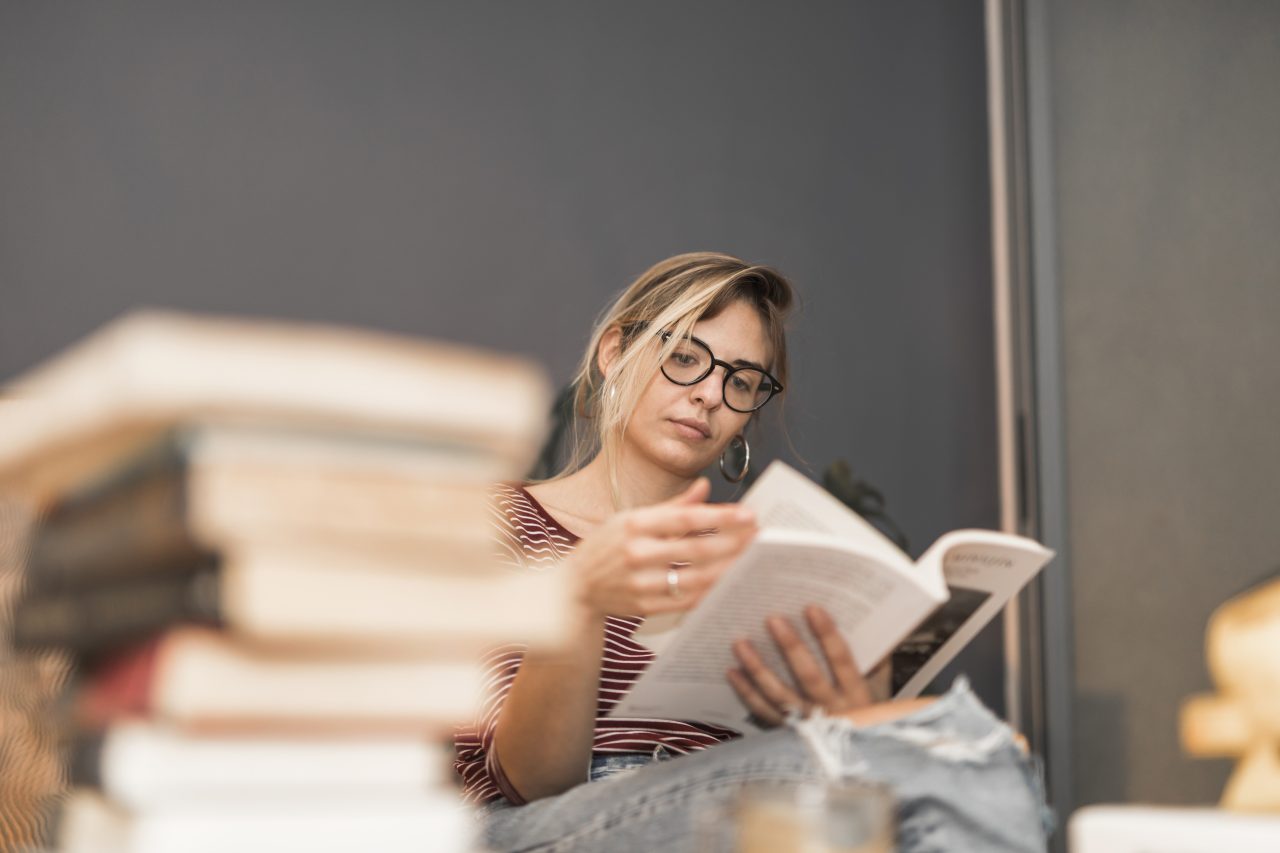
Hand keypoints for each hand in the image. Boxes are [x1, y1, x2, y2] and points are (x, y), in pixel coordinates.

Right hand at [566, 478, 757, 619]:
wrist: (574, 587)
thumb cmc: (606, 546)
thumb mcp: (631, 517)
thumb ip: (672, 506)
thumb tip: (705, 487)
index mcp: (635, 523)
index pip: (686, 518)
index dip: (720, 517)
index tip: (749, 514)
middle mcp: (636, 552)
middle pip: (696, 549)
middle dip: (733, 543)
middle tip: (760, 538)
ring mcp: (640, 582)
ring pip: (695, 577)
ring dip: (727, 569)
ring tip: (752, 560)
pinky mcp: (644, 607)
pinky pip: (686, 601)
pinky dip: (710, 593)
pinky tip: (729, 584)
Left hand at [727, 604, 881, 726]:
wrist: (855, 763)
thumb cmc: (869, 718)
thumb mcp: (879, 692)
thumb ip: (877, 660)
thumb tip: (871, 623)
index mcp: (858, 697)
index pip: (843, 661)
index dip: (828, 635)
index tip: (812, 608)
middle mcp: (832, 712)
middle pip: (808, 677)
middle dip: (790, 647)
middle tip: (772, 619)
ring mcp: (808, 726)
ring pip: (780, 695)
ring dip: (758, 668)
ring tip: (740, 643)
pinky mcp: (788, 735)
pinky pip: (764, 712)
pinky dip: (747, 692)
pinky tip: (732, 672)